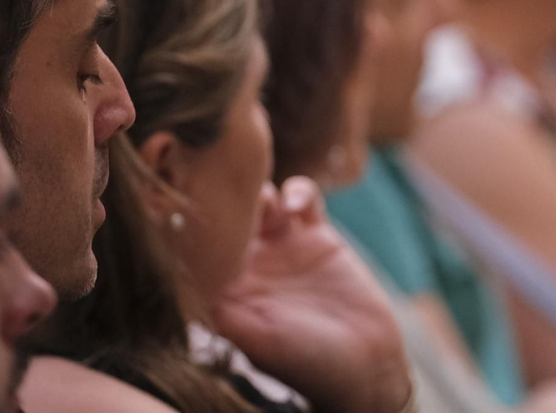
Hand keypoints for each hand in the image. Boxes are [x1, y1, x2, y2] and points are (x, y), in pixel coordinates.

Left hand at [213, 178, 411, 412]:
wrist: (364, 366)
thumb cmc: (306, 363)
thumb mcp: (258, 341)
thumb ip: (225, 309)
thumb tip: (191, 275)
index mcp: (227, 287)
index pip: (199, 246)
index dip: (196, 224)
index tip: (195, 207)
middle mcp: (250, 264)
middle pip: (228, 215)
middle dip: (225, 198)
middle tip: (228, 188)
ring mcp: (284, 246)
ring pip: (261, 199)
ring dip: (257, 190)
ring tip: (264, 201)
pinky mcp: (318, 236)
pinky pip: (302, 198)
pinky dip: (297, 191)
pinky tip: (296, 205)